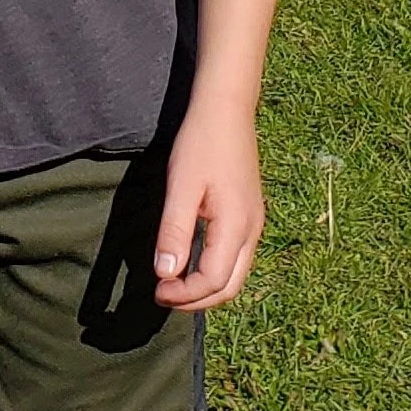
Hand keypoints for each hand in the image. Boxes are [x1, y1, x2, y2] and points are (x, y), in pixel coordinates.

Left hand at [153, 90, 264, 308]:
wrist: (226, 109)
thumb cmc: (201, 142)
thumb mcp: (182, 186)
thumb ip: (175, 231)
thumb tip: (165, 274)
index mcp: (237, 225)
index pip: (212, 281)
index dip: (184, 295)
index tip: (156, 290)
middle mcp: (252, 230)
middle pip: (229, 287)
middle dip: (197, 301)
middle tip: (163, 295)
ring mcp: (254, 223)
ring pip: (234, 275)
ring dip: (205, 288)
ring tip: (173, 283)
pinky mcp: (249, 215)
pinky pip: (235, 258)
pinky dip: (213, 271)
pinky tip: (190, 262)